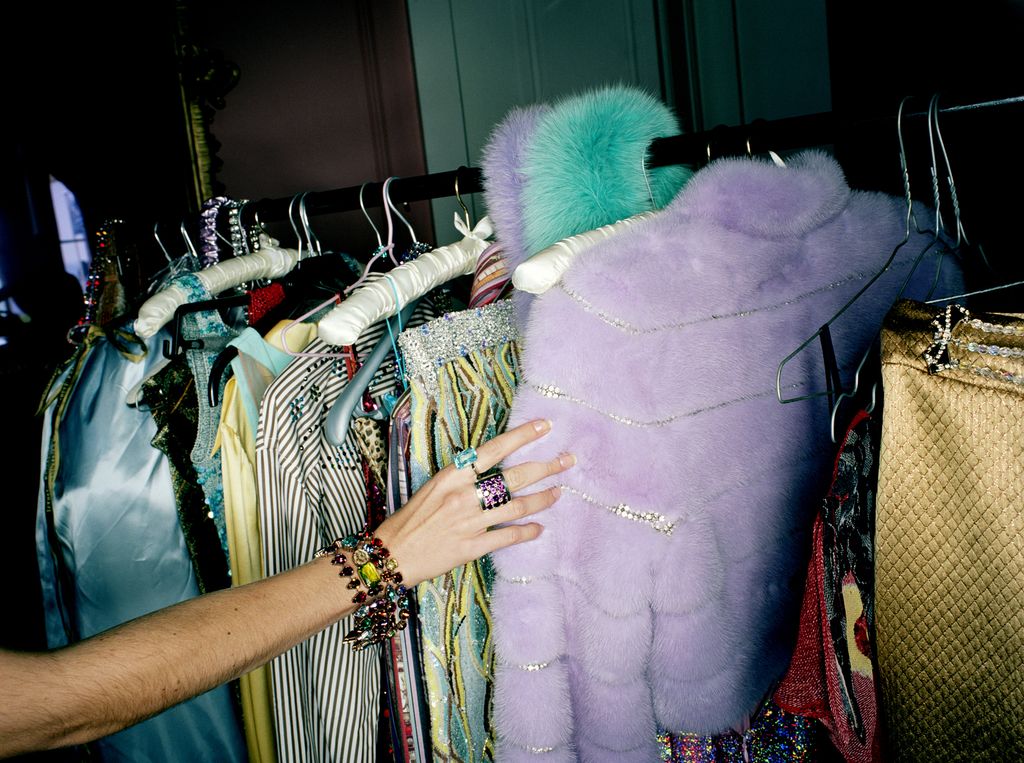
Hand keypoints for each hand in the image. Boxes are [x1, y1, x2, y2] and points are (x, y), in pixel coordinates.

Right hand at [375, 418, 573, 586]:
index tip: (545, 427)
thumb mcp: (432, 487)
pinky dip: (527, 532)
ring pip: (517, 507)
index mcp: (452, 476)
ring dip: (542, 499)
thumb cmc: (409, 519)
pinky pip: (507, 537)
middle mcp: (463, 496)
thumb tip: (489, 470)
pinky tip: (540, 528)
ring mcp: (469, 523)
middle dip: (546, 467)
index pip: (494, 450)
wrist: (390, 554)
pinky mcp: (472, 548)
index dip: (522, 437)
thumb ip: (461, 478)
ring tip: (559, 492)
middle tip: (568, 460)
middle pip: (514, 477)